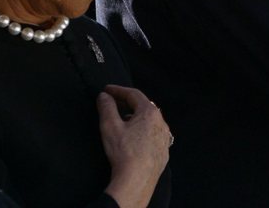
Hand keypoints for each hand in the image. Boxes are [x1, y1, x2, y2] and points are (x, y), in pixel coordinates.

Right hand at [98, 84, 171, 207]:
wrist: (137, 179)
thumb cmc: (124, 151)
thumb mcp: (110, 126)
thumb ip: (106, 108)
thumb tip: (104, 96)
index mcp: (150, 112)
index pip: (133, 94)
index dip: (118, 90)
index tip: (106, 89)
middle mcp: (161, 122)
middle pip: (144, 106)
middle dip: (128, 103)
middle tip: (114, 102)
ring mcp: (165, 137)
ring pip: (150, 121)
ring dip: (136, 117)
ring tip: (123, 120)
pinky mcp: (164, 151)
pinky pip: (153, 135)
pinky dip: (143, 131)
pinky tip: (135, 138)